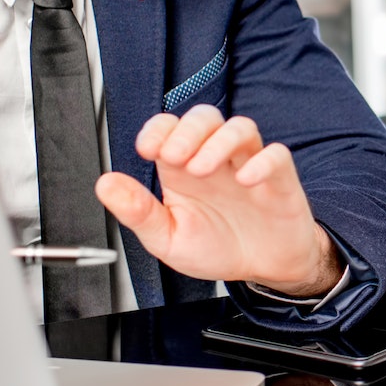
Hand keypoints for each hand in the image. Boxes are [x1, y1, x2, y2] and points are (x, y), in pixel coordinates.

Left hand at [96, 106, 342, 296]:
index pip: (169, 128)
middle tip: (175, 156)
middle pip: (205, 117)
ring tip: (203, 169)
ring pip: (240, 127)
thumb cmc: (217, 247)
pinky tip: (246, 180)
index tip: (147, 149)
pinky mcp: (279, 179)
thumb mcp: (167, 238)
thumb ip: (138, 212)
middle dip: (187, 131)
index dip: (157, 129)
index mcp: (184, 170)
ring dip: (219, 142)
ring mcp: (249, 165)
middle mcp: (216, 160)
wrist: (262, 269)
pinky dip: (262, 162)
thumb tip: (106, 184)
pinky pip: (276, 155)